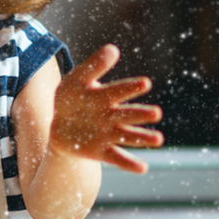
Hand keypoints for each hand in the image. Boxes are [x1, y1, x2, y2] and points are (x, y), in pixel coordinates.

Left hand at [50, 44, 163, 172]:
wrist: (60, 124)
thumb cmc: (72, 98)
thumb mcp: (77, 79)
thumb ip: (94, 66)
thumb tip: (113, 49)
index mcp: (106, 96)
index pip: (119, 90)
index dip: (131, 87)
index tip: (145, 83)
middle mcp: (112, 115)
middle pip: (128, 114)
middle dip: (141, 114)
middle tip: (156, 113)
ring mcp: (108, 134)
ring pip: (128, 136)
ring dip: (143, 138)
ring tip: (158, 140)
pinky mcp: (102, 151)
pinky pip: (117, 158)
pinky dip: (129, 164)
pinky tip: (143, 168)